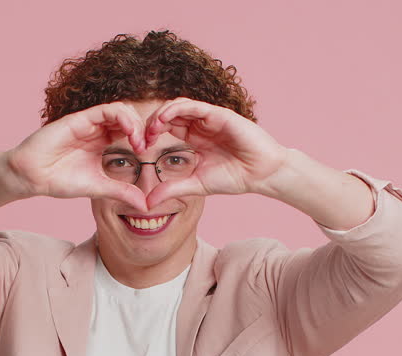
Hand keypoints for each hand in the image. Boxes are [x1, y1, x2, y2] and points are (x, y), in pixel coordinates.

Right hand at [3, 101, 151, 212]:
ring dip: (135, 123)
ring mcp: (89, 123)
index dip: (143, 138)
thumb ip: (121, 192)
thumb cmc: (60, 180)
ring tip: (139, 141)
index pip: (130, 131)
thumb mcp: (99, 187)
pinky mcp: (80, 119)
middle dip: (143, 129)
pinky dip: (122, 118)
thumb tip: (145, 205)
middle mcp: (97, 129)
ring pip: (120, 110)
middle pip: (129, 118)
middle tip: (147, 147)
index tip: (148, 153)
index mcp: (102, 142)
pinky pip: (106, 110)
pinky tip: (129, 133)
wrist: (32, 177)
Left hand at [138, 97, 289, 209]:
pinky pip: (194, 106)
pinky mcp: (219, 114)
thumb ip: (172, 189)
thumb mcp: (195, 185)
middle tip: (140, 139)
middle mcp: (200, 125)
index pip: (166, 128)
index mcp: (194, 138)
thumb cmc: (234, 177)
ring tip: (151, 130)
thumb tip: (147, 203)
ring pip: (178, 106)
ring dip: (161, 114)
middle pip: (169, 115)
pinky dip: (177, 109)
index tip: (139, 148)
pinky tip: (165, 120)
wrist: (262, 174)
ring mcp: (209, 118)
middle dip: (152, 124)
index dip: (151, 134)